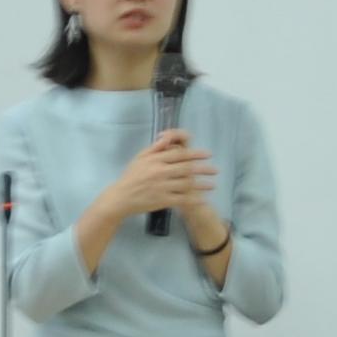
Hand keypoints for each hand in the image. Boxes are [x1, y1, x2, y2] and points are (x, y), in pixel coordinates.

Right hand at [94, 135, 213, 225]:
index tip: (207, 154)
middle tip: (215, 170)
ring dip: (202, 184)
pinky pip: (182, 199)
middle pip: (187, 168)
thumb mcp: (141, 157)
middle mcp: (160, 172)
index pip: (179, 154)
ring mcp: (162, 187)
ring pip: (187, 184)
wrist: (121, 197)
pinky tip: (202, 199)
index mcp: (155, 159)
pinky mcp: (162, 200)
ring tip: (212, 185)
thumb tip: (168, 136)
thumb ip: (156, 148)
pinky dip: (193, 199)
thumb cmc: (131, 176)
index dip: (195, 154)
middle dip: (203, 169)